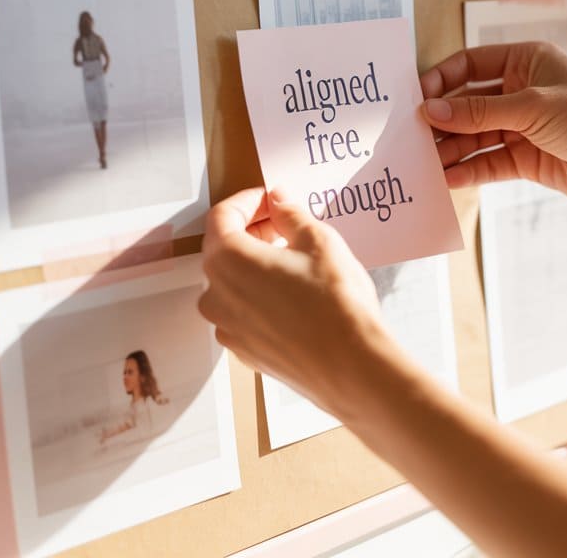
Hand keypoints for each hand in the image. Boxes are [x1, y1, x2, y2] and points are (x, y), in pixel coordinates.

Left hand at [199, 188, 392, 421]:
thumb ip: (291, 215)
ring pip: (233, 284)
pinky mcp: (243, 351)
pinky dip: (260, 296)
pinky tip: (293, 296)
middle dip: (252, 232)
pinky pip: (243, 313)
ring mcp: (227, 327)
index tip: (272, 200)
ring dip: (256, 266)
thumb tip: (278, 201)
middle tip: (285, 225)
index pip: (221, 217)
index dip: (248, 201)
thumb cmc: (336, 302)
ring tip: (294, 262)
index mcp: (228, 261)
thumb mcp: (319, 241)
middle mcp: (216, 295)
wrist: (351, 366)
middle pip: (223, 250)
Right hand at [420, 42, 566, 206]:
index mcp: (527, 61)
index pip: (472, 64)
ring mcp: (525, 127)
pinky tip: (445, 178)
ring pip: (476, 136)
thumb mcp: (532, 106)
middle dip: (441, 119)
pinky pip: (490, 162)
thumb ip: (478, 111)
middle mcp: (523, 91)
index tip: (415, 97)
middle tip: (409, 135)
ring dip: (450, 148)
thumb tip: (430, 109)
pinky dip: (469, 170)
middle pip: (469, 103)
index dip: (442, 79)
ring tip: (420, 162)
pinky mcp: (529, 160)